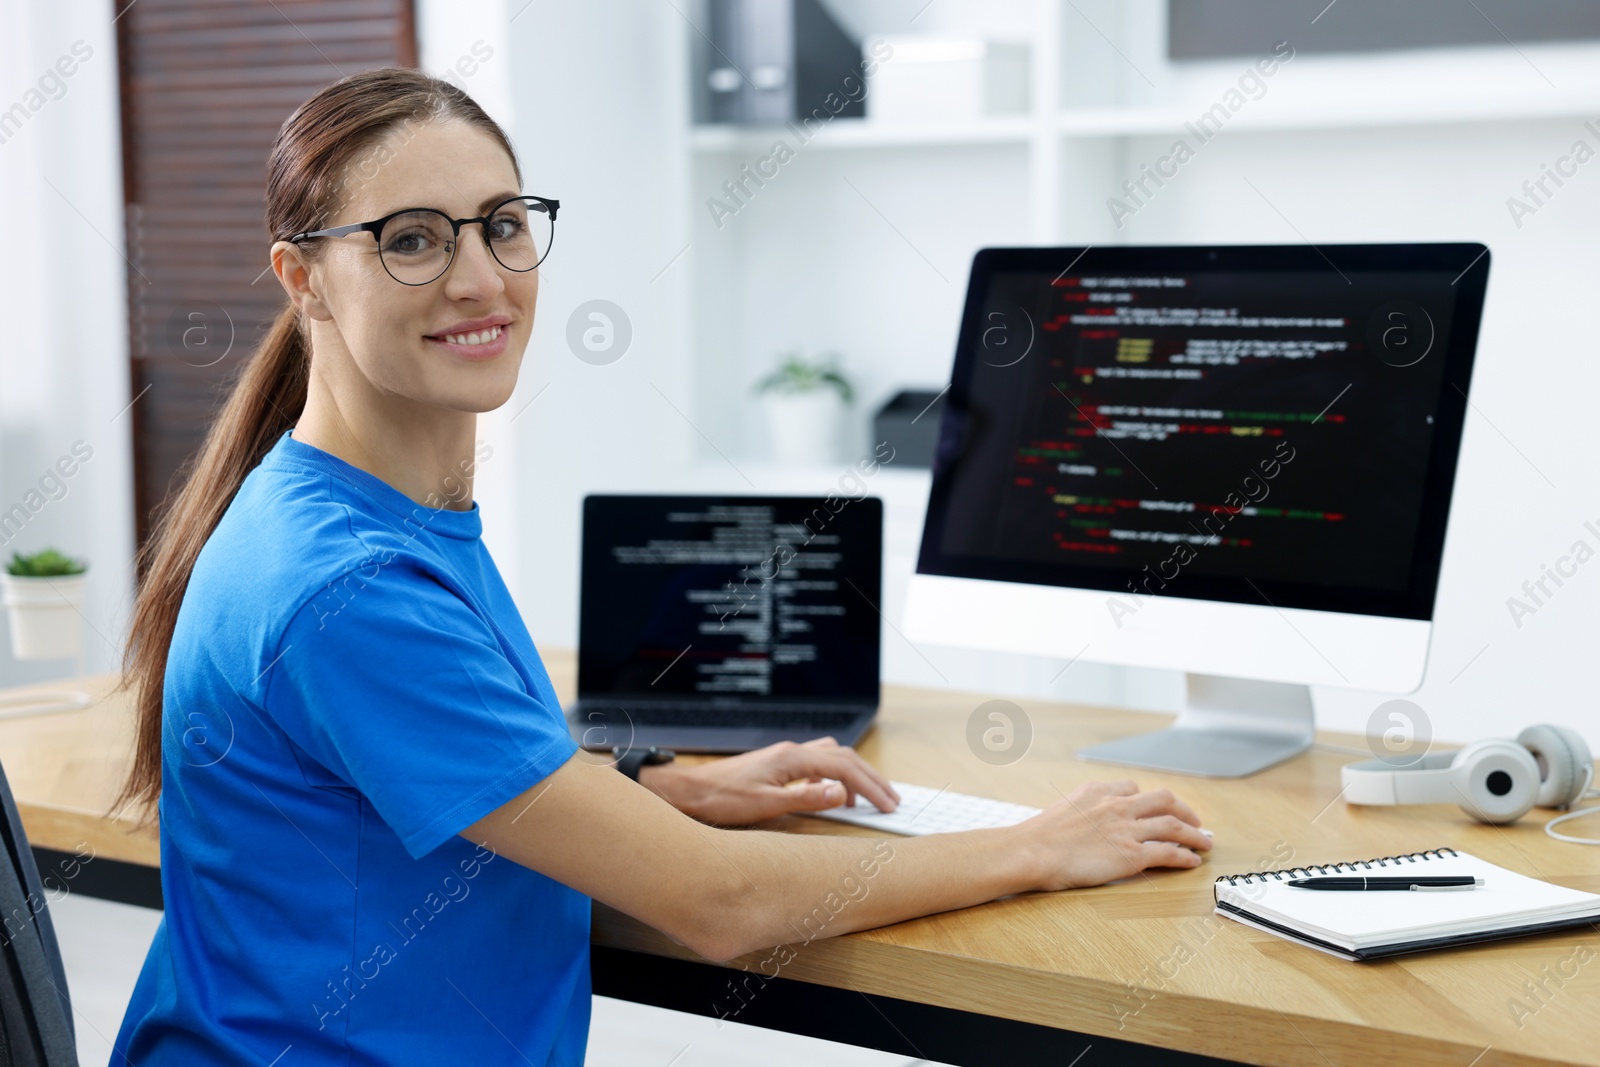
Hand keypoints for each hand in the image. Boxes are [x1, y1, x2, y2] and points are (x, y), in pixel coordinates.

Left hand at [638, 737, 900, 825]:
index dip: (870, 787)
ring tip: (869, 797)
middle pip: (844, 757)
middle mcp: (792, 751)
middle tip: (891, 799)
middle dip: (871, 778)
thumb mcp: (766, 804)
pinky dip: (835, 774)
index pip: (844, 768)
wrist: (689, 792)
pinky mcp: (777, 764)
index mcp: (793, 758)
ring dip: (855, 774)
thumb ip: (806, 798)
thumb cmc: (722, 799)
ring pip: (833, 756)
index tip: (888, 805)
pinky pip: (818, 762)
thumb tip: (843, 791)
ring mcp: (785, 756)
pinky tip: (832, 792)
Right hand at [1021, 779, 1210, 890]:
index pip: (1132, 788)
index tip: (1155, 808)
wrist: (1034, 851)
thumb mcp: (1063, 809)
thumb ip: (1083, 809)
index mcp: (1098, 791)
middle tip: (1194, 821)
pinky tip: (1192, 861)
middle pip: (1164, 800)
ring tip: (1204, 842)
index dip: (1148, 799)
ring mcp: (1127, 829)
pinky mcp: (1132, 855)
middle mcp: (1117, 805)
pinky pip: (1169, 853)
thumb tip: (1087, 822)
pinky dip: (1185, 856)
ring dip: (1195, 834)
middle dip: (1184, 810)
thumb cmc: (1040, 837)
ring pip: (1174, 825)